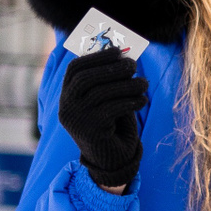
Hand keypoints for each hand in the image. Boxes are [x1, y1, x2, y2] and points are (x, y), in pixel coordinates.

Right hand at [58, 48, 146, 191]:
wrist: (112, 159)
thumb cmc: (112, 124)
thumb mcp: (109, 100)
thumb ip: (111, 81)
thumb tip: (125, 56)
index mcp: (67, 96)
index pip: (74, 69)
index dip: (96, 57)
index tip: (116, 51)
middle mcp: (66, 107)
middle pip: (87, 78)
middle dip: (112, 68)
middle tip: (134, 65)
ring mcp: (76, 119)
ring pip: (102, 92)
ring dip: (127, 84)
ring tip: (144, 84)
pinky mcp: (91, 131)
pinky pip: (112, 108)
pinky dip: (131, 101)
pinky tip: (142, 100)